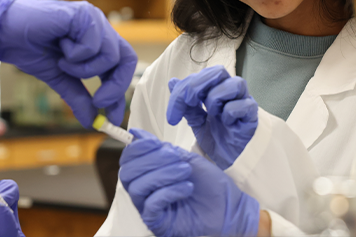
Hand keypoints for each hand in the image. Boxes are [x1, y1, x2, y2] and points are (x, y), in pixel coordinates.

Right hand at [0, 0, 136, 127]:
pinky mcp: (83, 13)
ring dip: (84, 69)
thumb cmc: (30, 47)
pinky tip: (60, 46)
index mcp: (97, 40)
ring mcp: (93, 18)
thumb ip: (78, 96)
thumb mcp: (60, 78)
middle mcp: (99, 27)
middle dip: (114, 86)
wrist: (5, 32)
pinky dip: (75, 55)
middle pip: (126, 59)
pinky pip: (92, 45)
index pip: (122, 65)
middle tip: (98, 101)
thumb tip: (91, 121)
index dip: (120, 92)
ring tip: (63, 62)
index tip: (112, 117)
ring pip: (110, 55)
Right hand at [119, 129, 258, 236]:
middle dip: (151, 160)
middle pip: (127, 173)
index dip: (137, 148)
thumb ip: (160, 147)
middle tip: (175, 157)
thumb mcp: (183, 157)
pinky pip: (151, 205)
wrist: (228, 206)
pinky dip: (168, 192)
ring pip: (138, 187)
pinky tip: (186, 187)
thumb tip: (136, 133)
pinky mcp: (158, 223)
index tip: (155, 142)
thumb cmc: (207, 183)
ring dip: (162, 174)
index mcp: (147, 172)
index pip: (128, 159)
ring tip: (184, 171)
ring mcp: (149, 208)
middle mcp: (143, 190)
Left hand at [166, 65, 257, 168]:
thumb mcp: (196, 121)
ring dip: (216, 97)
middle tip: (188, 103)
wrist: (232, 161)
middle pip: (217, 71)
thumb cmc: (216, 137)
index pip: (198, 77)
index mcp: (215, 88)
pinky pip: (243, 104)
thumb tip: (172, 82)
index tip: (172, 116)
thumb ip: (185, 103)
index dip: (181, 91)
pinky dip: (230, 112)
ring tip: (212, 114)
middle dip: (196, 86)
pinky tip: (227, 124)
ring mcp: (244, 100)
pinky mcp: (253, 115)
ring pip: (234, 83)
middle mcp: (231, 90)